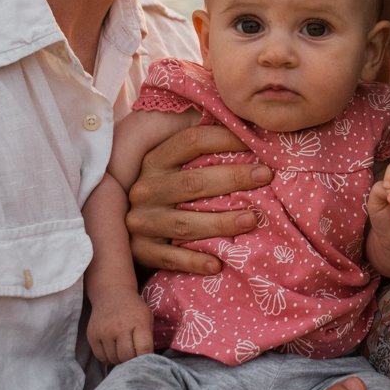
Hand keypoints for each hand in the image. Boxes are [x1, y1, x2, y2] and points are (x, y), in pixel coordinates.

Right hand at [86, 289, 154, 364]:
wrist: (111, 294)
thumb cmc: (133, 309)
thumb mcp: (147, 318)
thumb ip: (148, 338)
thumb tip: (148, 360)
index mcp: (138, 322)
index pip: (144, 349)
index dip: (146, 359)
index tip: (147, 362)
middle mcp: (120, 327)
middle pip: (126, 357)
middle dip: (132, 361)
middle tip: (134, 358)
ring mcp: (104, 332)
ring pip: (113, 359)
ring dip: (119, 360)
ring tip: (123, 353)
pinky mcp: (92, 336)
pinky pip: (101, 357)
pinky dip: (108, 358)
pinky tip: (113, 351)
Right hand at [125, 124, 271, 273]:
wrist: (124, 227)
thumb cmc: (166, 190)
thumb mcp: (173, 164)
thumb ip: (201, 148)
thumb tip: (246, 125)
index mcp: (155, 160)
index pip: (191, 142)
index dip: (225, 139)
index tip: (257, 143)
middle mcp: (145, 189)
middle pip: (193, 182)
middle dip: (233, 178)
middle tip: (265, 176)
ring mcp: (141, 221)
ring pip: (185, 223)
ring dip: (221, 222)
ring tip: (252, 219)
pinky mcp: (141, 251)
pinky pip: (170, 258)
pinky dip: (194, 262)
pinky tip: (218, 264)